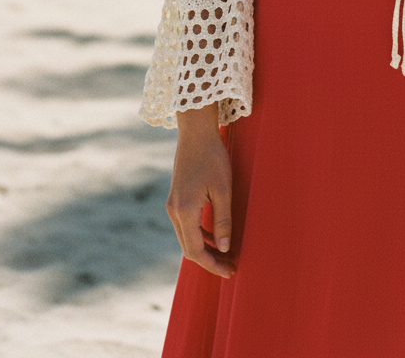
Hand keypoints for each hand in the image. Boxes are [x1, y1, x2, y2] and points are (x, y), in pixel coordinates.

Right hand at [166, 104, 234, 277]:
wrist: (195, 132)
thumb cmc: (213, 157)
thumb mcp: (223, 189)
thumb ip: (223, 220)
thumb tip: (225, 248)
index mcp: (184, 211)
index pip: (196, 250)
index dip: (213, 264)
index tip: (230, 271)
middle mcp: (174, 211)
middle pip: (189, 248)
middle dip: (210, 260)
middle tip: (231, 266)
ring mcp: (173, 205)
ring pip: (187, 238)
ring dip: (205, 248)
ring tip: (227, 255)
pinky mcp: (176, 198)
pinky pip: (186, 226)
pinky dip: (200, 235)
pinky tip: (216, 236)